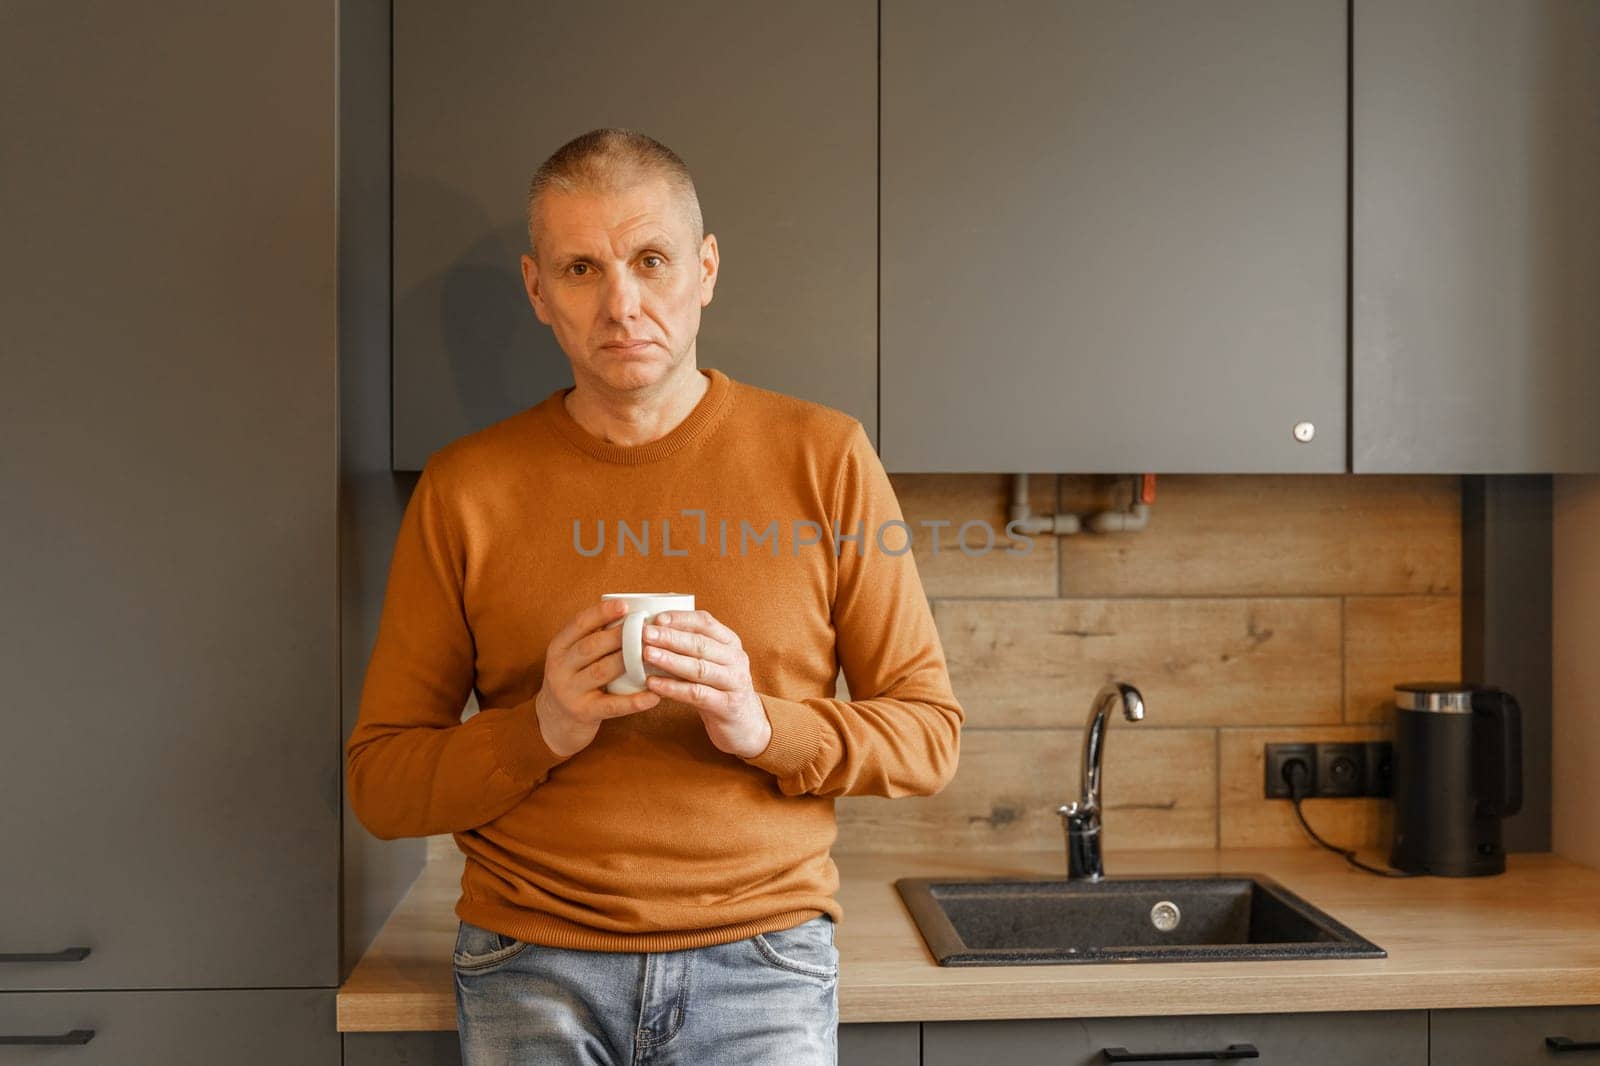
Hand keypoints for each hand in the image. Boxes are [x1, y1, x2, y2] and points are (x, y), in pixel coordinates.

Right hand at [534, 599, 660, 756]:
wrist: (554, 720)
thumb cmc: (575, 679)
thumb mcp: (573, 656)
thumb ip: (594, 638)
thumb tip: (632, 612)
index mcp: (558, 647)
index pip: (579, 624)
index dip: (601, 612)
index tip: (625, 605)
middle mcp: (559, 667)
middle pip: (590, 646)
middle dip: (619, 636)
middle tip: (645, 628)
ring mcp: (569, 691)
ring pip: (601, 672)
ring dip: (628, 661)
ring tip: (652, 654)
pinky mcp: (583, 713)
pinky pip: (611, 706)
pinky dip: (634, 701)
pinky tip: (654, 696)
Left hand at [641, 609, 772, 758]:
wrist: (746, 725)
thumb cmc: (719, 689)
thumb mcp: (712, 663)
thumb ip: (691, 648)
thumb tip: (652, 631)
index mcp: (731, 643)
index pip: (706, 623)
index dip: (681, 619)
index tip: (657, 618)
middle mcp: (736, 659)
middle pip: (701, 644)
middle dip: (671, 637)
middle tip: (646, 633)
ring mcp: (734, 682)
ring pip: (699, 668)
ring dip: (670, 660)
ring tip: (647, 654)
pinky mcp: (728, 705)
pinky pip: (697, 694)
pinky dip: (673, 688)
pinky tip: (653, 684)